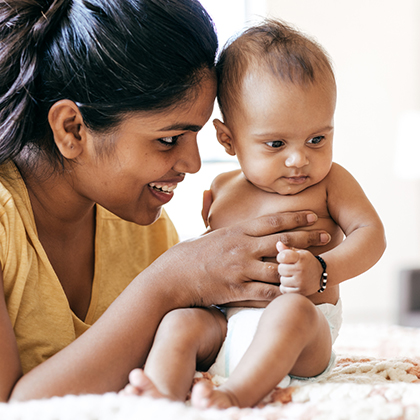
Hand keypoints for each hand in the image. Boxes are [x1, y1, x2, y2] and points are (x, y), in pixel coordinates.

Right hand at [150, 211, 330, 307]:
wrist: (172, 276)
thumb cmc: (191, 255)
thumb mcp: (210, 234)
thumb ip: (226, 225)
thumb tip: (224, 206)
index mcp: (237, 231)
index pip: (272, 221)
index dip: (295, 217)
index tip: (313, 215)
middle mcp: (242, 248)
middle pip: (282, 241)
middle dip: (307, 237)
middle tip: (328, 235)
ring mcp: (241, 270)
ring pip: (279, 268)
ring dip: (301, 267)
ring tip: (320, 267)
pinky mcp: (237, 290)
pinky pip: (266, 293)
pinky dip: (284, 293)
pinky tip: (300, 294)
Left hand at [276, 241, 322, 295]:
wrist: (322, 275)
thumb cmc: (306, 261)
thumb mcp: (300, 253)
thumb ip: (287, 249)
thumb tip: (278, 243)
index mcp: (301, 258)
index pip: (282, 256)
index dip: (281, 257)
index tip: (285, 258)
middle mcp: (301, 270)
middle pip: (281, 269)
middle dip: (283, 268)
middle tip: (290, 268)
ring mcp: (301, 282)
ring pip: (282, 280)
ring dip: (285, 278)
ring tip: (293, 275)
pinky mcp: (301, 292)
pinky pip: (284, 289)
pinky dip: (286, 287)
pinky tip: (292, 283)